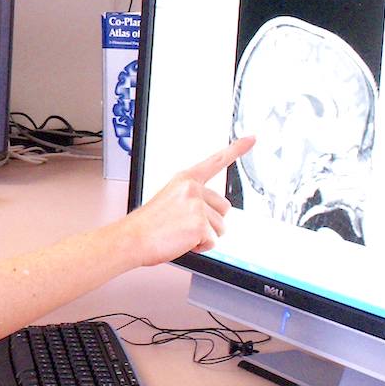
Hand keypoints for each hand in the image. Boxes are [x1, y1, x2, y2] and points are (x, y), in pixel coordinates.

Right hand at [127, 137, 254, 265]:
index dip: (236, 149)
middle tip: (185, 224)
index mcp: (184, 180)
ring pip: (220, 228)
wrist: (133, 238)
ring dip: (204, 236)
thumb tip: (211, 212)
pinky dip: (200, 247)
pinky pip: (212, 241)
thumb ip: (191, 199)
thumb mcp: (168, 200)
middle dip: (211, 221)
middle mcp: (192, 189)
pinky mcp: (200, 225)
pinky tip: (182, 241)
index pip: (215, 161)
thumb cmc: (147, 224)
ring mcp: (197, 206)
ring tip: (180, 233)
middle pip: (224, 209)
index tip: (252, 139)